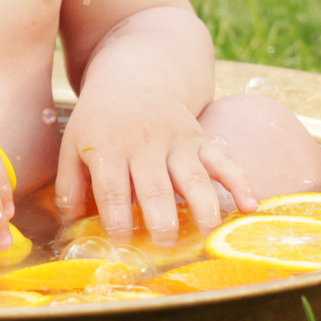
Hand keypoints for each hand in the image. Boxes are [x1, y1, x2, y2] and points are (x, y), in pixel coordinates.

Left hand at [54, 82, 255, 247]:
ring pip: (192, 176)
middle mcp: (144, 145)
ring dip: (202, 205)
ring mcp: (176, 141)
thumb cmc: (100, 120)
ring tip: (208, 233)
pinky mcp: (199, 139)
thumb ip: (69, 185)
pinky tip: (251, 205)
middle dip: (161, 217)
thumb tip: (71, 225)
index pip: (112, 189)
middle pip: (154, 186)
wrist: (135, 76)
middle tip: (166, 244)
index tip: (123, 242)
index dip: (117, 218)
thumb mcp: (74, 144)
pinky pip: (223, 160)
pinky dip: (240, 182)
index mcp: (108, 148)